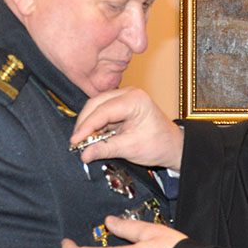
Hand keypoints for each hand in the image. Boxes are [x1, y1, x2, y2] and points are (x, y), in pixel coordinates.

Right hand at [69, 88, 183, 167]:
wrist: (172, 146)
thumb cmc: (158, 144)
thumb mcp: (131, 149)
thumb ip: (105, 149)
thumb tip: (83, 153)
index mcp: (135, 100)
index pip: (103, 110)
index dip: (86, 126)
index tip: (75, 140)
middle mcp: (128, 94)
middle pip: (96, 104)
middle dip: (84, 123)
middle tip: (75, 142)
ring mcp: (124, 98)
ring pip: (96, 107)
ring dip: (88, 124)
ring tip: (82, 141)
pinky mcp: (120, 106)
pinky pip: (101, 112)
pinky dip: (95, 125)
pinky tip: (91, 137)